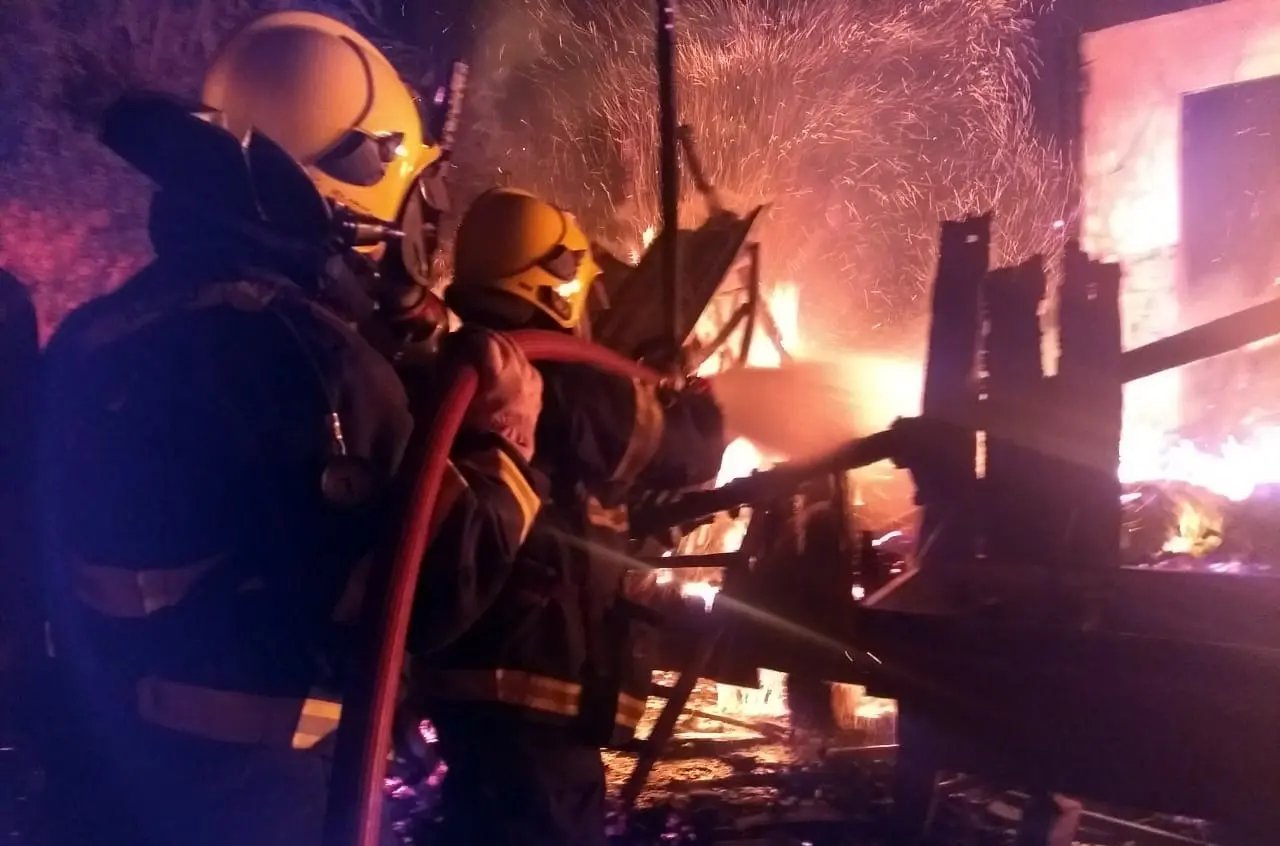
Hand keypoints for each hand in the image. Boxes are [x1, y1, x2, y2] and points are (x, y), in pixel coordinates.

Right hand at [444, 327, 542, 461]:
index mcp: (496, 371)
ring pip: (518, 354)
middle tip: (470, 342)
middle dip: (486, 339)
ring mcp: (532, 382)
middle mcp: (519, 372)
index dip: (468, 336)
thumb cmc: (465, 431)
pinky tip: (506, 372)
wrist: (494, 462)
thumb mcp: (450, 396)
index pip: (484, 340)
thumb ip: (451, 368)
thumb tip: (452, 352)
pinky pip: (528, 370)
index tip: (456, 338)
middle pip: (504, 342)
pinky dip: (516, 367)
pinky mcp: (538, 396)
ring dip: (502, 350)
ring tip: (488, 356)